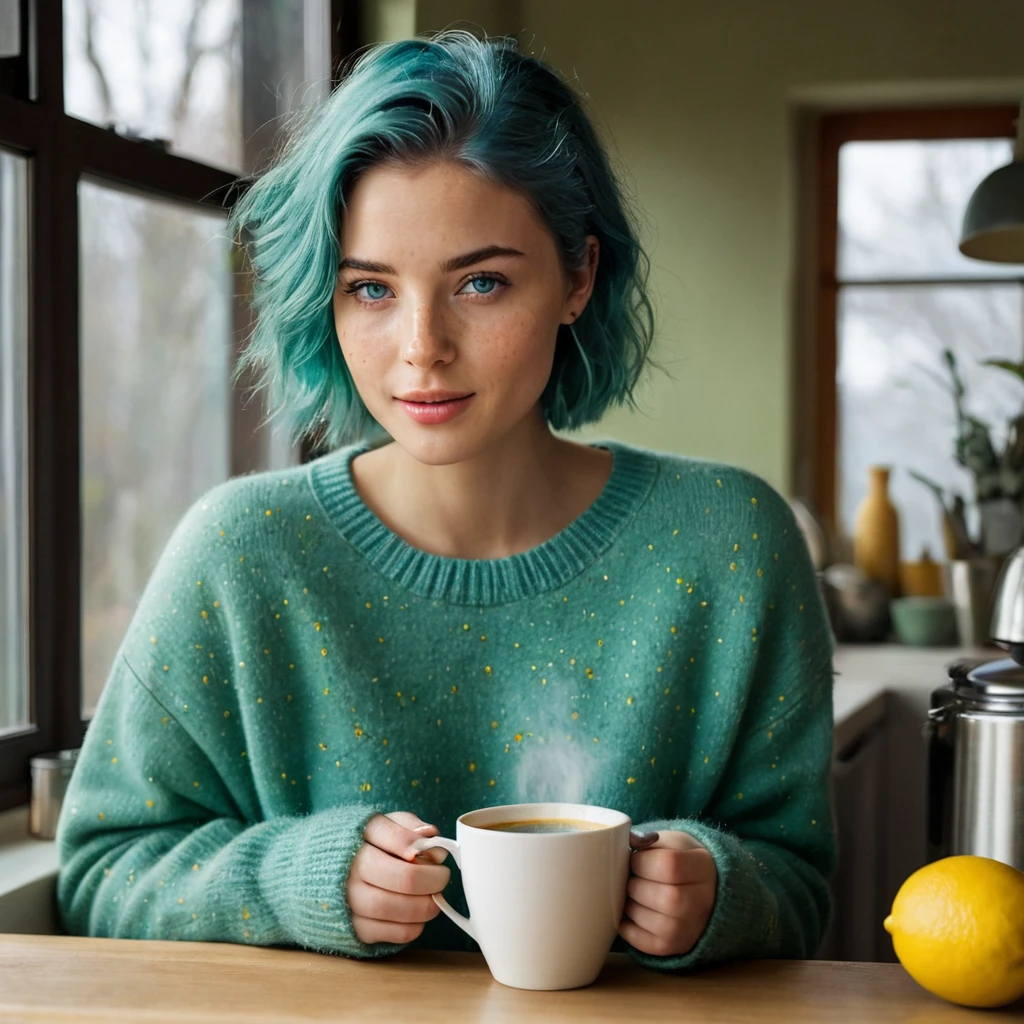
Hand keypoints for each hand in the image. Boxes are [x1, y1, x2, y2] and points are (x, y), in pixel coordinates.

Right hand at [347, 811, 450, 944]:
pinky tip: (417, 915)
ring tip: (434, 897)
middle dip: (433, 880)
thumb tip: (431, 836)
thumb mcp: (386, 825)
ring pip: (397, 908)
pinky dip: (414, 926)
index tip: (437, 854)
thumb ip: (409, 826)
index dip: (421, 847)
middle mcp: (350, 867)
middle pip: (405, 878)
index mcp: (360, 834)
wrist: (325, 873)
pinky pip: (393, 933)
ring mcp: (349, 900)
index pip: (395, 837)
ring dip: (425, 906)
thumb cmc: (367, 845)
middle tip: (443, 877)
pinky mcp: (354, 928)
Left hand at [619, 830, 716, 957]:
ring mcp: (691, 927)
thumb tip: (626, 841)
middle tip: (632, 878)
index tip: (635, 858)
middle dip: (636, 884)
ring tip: (632, 894)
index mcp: (703, 867)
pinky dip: (627, 927)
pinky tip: (630, 912)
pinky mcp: (675, 946)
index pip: (670, 866)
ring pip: (652, 921)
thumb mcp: (669, 841)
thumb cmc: (679, 859)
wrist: (700, 886)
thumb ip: (646, 840)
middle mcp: (703, 901)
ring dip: (630, 905)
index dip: (643, 861)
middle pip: (663, 897)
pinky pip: (643, 943)